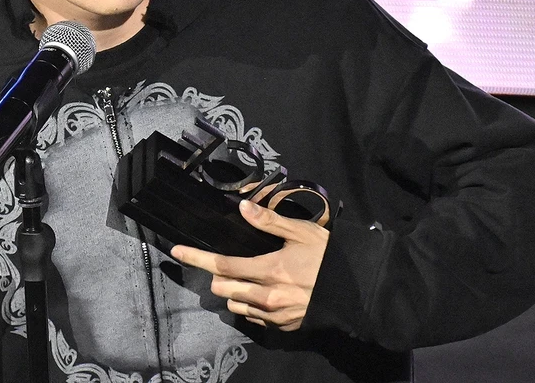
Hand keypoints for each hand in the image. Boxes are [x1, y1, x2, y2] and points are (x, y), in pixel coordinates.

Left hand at [170, 198, 329, 330]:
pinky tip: (263, 293)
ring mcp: (274, 316)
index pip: (222, 265)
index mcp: (268, 270)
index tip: (177, 251)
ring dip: (234, 291)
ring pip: (235, 305)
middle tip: (230, 263)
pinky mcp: (282, 328)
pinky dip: (250, 305)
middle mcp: (266, 297)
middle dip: (219, 276)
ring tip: (249, 278)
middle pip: (223, 289)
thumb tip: (243, 207)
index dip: (197, 257)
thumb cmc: (328, 257)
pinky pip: (253, 318)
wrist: (357, 292)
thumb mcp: (302, 232)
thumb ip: (269, 221)